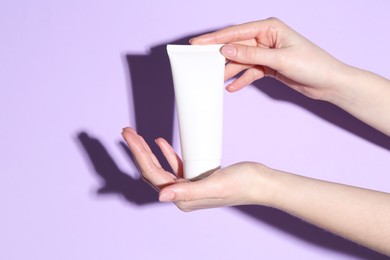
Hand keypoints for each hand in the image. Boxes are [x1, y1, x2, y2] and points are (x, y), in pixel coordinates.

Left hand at [121, 127, 274, 210]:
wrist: (261, 182)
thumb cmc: (242, 184)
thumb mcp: (214, 185)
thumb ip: (187, 191)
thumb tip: (161, 196)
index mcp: (183, 198)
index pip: (153, 175)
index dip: (139, 154)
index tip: (129, 136)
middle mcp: (183, 194)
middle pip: (153, 170)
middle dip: (138, 150)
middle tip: (126, 131)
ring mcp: (189, 186)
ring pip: (161, 167)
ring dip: (148, 151)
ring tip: (137, 136)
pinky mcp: (197, 177)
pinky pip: (176, 165)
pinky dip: (167, 154)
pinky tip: (160, 143)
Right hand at [190, 17, 345, 100]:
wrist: (328, 83)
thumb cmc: (312, 64)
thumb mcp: (278, 59)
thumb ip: (250, 55)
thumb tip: (226, 50)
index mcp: (269, 28)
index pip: (236, 32)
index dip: (215, 38)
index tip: (198, 43)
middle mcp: (265, 38)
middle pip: (236, 46)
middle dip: (219, 56)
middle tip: (200, 62)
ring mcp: (266, 53)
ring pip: (241, 60)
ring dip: (229, 71)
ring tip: (215, 80)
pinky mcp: (268, 66)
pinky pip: (250, 71)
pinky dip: (242, 79)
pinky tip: (232, 88)